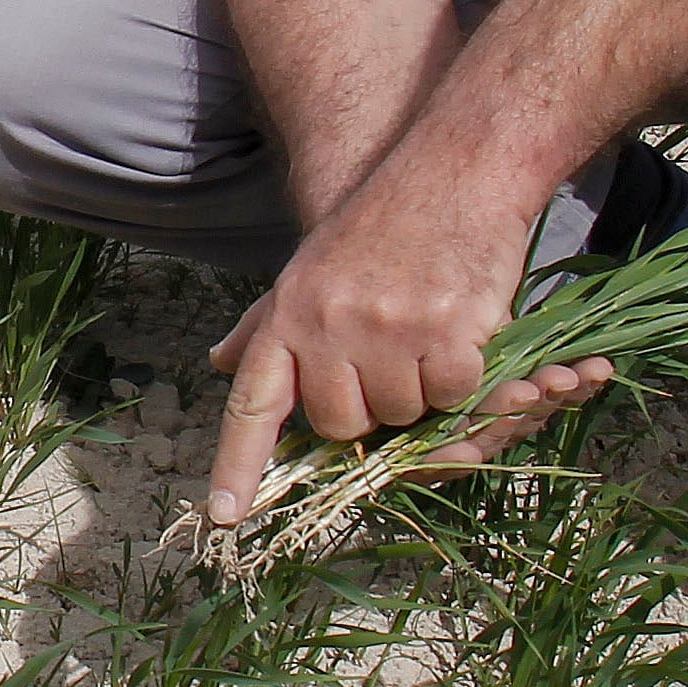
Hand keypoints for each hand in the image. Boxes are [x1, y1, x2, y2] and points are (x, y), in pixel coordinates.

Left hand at [203, 174, 612, 526]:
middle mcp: (327, 327)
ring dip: (421, 393)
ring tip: (427, 335)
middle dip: (369, 410)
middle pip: (341, 425)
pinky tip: (462, 331)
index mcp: (288, 316)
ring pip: (401, 416)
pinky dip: (466, 378)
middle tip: (392, 362)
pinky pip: (454, 397)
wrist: (451, 171)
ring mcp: (386, 332)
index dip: (239, 463)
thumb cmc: (381, 225)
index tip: (226, 515)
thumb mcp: (309, 269)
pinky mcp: (444, 334)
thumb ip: (268, 324)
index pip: (253, 403)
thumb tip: (221, 361)